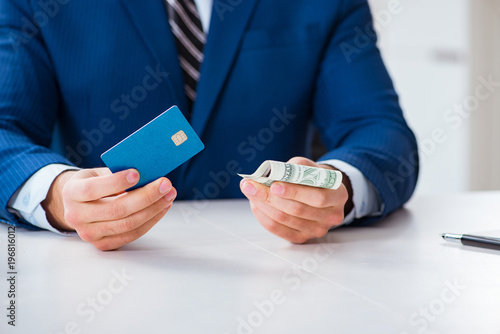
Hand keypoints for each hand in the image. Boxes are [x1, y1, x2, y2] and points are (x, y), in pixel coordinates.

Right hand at [42, 168, 176, 250]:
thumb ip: (116, 173)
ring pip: (127, 224)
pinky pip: (132, 234)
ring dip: (153, 209)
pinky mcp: (102, 244)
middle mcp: (76, 216)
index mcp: (72, 192)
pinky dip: (151, 220)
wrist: (78, 205)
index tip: (137, 173)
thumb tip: (148, 173)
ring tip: (169, 195)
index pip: (93, 189)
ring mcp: (89, 233)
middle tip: (166, 184)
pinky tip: (162, 207)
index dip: (116, 182)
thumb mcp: (98, 173)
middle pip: (116, 209)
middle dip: (146, 196)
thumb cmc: (94, 183)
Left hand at [240, 157, 352, 243]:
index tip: (274, 184)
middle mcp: (331, 216)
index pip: (317, 198)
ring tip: (249, 191)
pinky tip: (255, 204)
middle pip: (297, 210)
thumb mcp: (308, 166)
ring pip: (285, 219)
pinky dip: (263, 216)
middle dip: (270, 197)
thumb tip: (271, 173)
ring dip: (262, 205)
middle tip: (250, 185)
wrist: (319, 192)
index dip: (295, 192)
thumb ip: (294, 168)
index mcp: (338, 195)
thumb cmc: (312, 177)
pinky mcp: (302, 237)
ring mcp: (317, 230)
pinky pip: (278, 229)